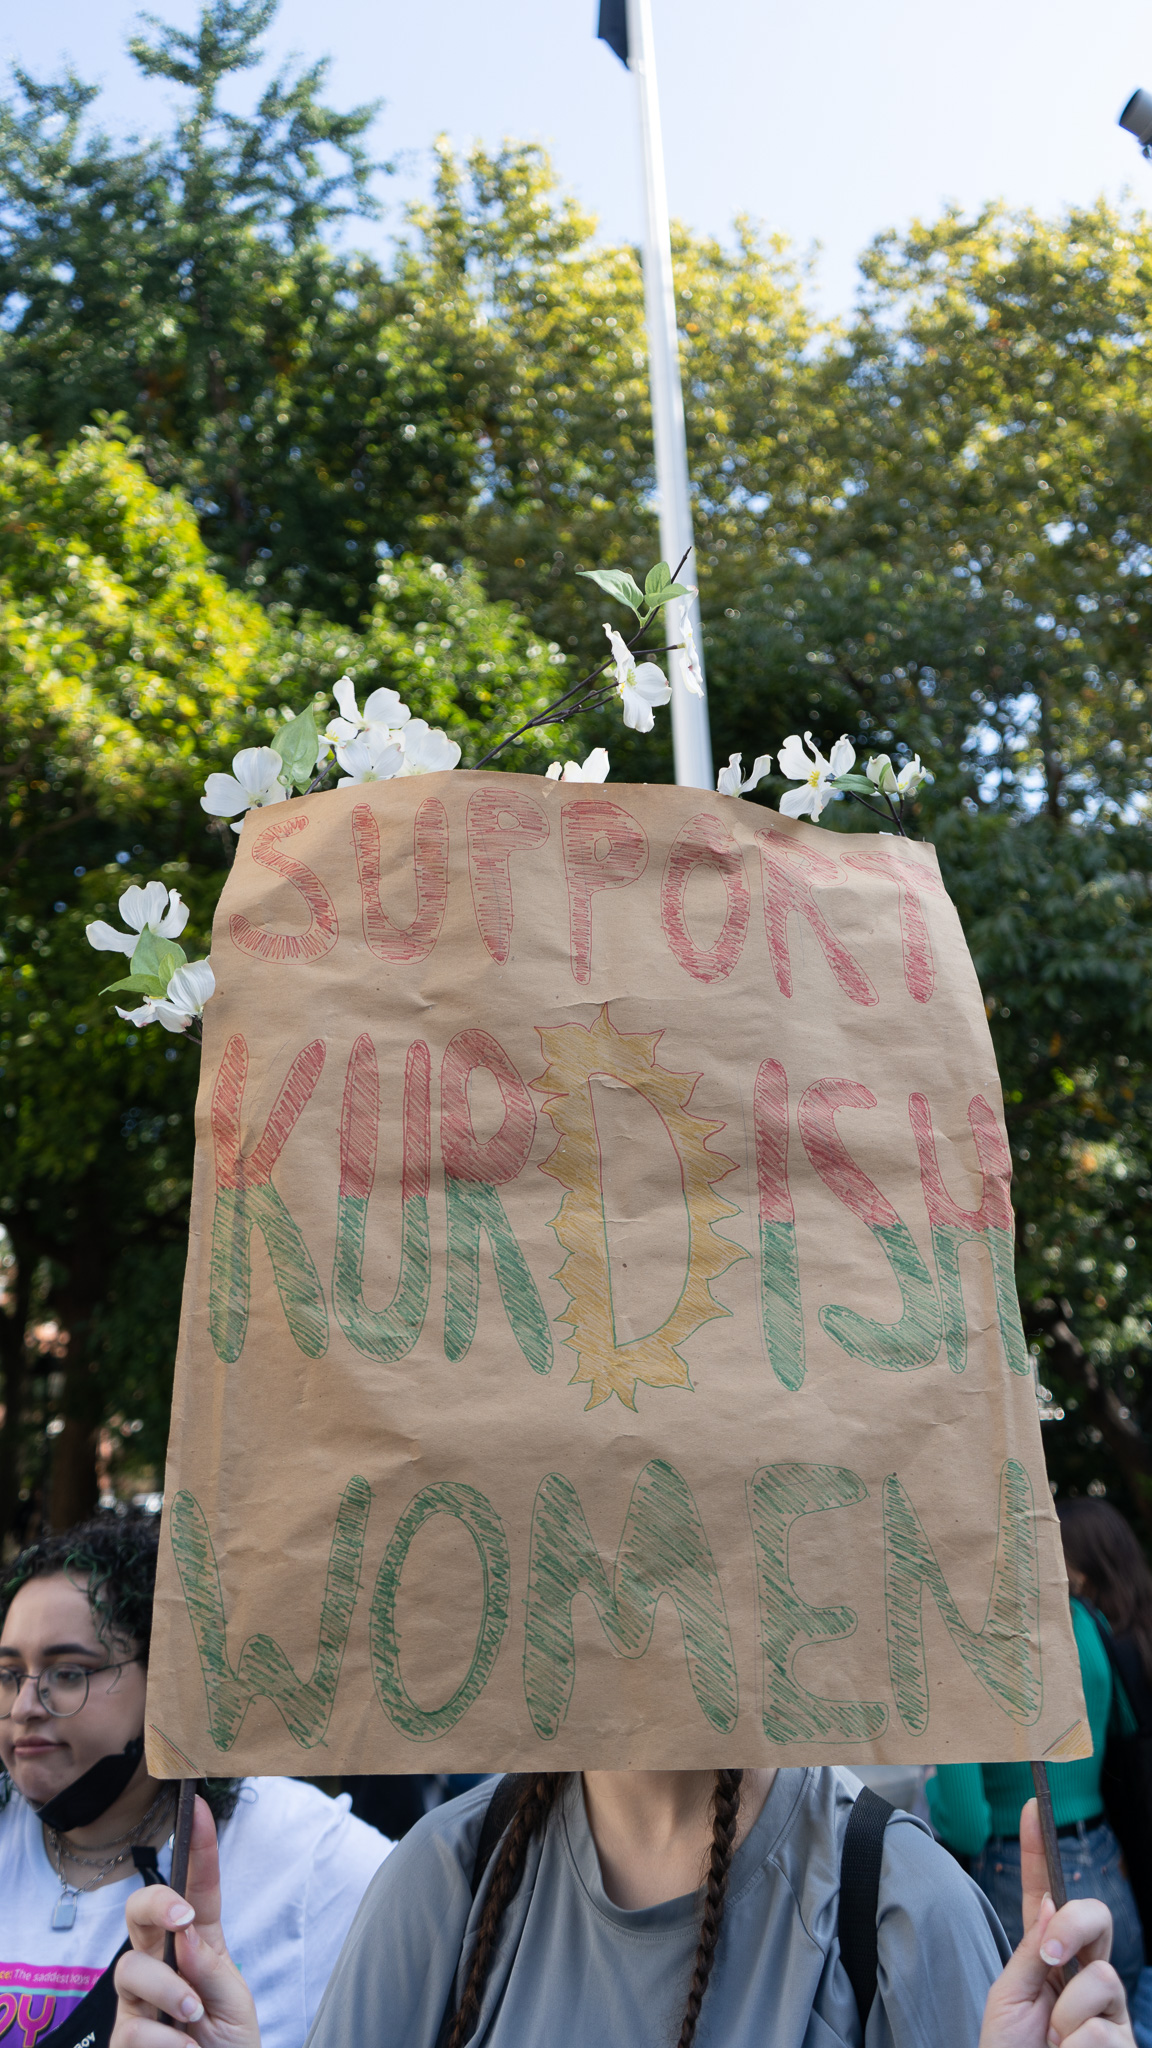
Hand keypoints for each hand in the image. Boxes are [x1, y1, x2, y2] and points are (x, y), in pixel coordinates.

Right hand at [112, 1795, 260, 2047]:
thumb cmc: (230, 2041)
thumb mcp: (235, 2003)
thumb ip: (213, 1970)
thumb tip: (185, 1935)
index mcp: (197, 1944)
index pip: (196, 1890)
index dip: (198, 1848)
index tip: (199, 1807)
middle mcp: (160, 1963)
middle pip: (139, 1912)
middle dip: (156, 1903)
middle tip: (183, 1919)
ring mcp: (138, 2000)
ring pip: (131, 1968)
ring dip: (169, 1990)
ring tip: (195, 2015)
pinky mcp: (124, 2037)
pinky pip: (133, 2027)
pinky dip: (166, 2043)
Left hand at [978, 1799, 1134, 2047]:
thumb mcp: (1009, 1998)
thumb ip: (1031, 1953)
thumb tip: (1052, 1904)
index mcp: (1046, 1957)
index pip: (1046, 1896)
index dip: (1039, 1850)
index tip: (1033, 1805)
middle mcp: (1083, 1974)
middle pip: (1096, 1917)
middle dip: (1075, 1926)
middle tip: (1050, 1959)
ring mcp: (1109, 2009)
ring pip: (1101, 1978)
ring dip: (1065, 2017)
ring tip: (1052, 2044)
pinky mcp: (1125, 2043)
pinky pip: (1104, 2030)